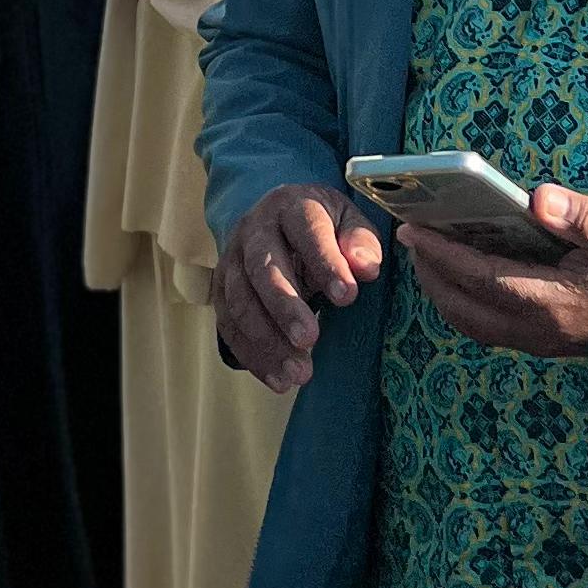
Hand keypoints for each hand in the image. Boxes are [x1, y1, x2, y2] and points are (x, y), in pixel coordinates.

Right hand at [215, 181, 385, 396]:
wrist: (274, 219)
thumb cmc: (322, 225)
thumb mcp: (347, 219)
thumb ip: (360, 241)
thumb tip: (366, 267)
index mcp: (291, 206)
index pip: (306, 230)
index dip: (325, 262)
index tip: (347, 296)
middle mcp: (254, 230)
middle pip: (263, 267)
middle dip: (285, 306)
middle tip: (310, 339)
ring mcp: (232, 260)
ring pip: (240, 301)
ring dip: (267, 340)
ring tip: (299, 373)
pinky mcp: (222, 291)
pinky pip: (229, 326)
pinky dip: (253, 356)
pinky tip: (278, 381)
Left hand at [401, 186, 587, 361]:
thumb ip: (582, 216)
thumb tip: (538, 198)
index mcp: (557, 303)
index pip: (482, 279)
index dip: (442, 254)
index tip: (412, 229)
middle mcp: (542, 331)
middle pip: (466, 309)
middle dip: (432, 275)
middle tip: (410, 238)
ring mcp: (545, 343)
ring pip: (475, 325)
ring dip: (445, 293)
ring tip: (427, 256)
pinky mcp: (549, 343)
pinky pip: (492, 328)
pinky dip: (467, 303)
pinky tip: (464, 275)